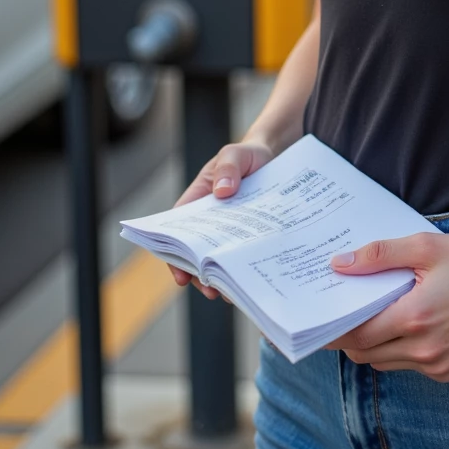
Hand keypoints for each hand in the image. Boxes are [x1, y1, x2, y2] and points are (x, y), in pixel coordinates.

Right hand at [167, 137, 274, 300]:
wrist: (273, 156)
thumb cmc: (246, 154)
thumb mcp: (234, 154)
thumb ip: (227, 168)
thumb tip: (222, 192)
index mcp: (196, 201)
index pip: (177, 232)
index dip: (175, 256)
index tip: (181, 276)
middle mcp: (209, 220)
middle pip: (197, 252)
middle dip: (200, 275)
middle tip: (211, 291)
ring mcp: (229, 229)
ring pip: (220, 258)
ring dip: (222, 277)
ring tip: (230, 294)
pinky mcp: (248, 234)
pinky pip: (242, 254)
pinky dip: (243, 267)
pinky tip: (250, 278)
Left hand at [322, 231, 448, 380]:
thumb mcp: (426, 246)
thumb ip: (379, 255)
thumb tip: (339, 264)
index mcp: (414, 318)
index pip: (356, 335)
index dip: (334, 328)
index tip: (319, 318)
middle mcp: (423, 350)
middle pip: (366, 354)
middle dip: (350, 337)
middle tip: (345, 314)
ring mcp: (438, 365)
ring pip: (386, 363)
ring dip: (375, 345)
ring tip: (378, 316)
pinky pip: (410, 367)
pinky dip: (400, 351)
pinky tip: (410, 325)